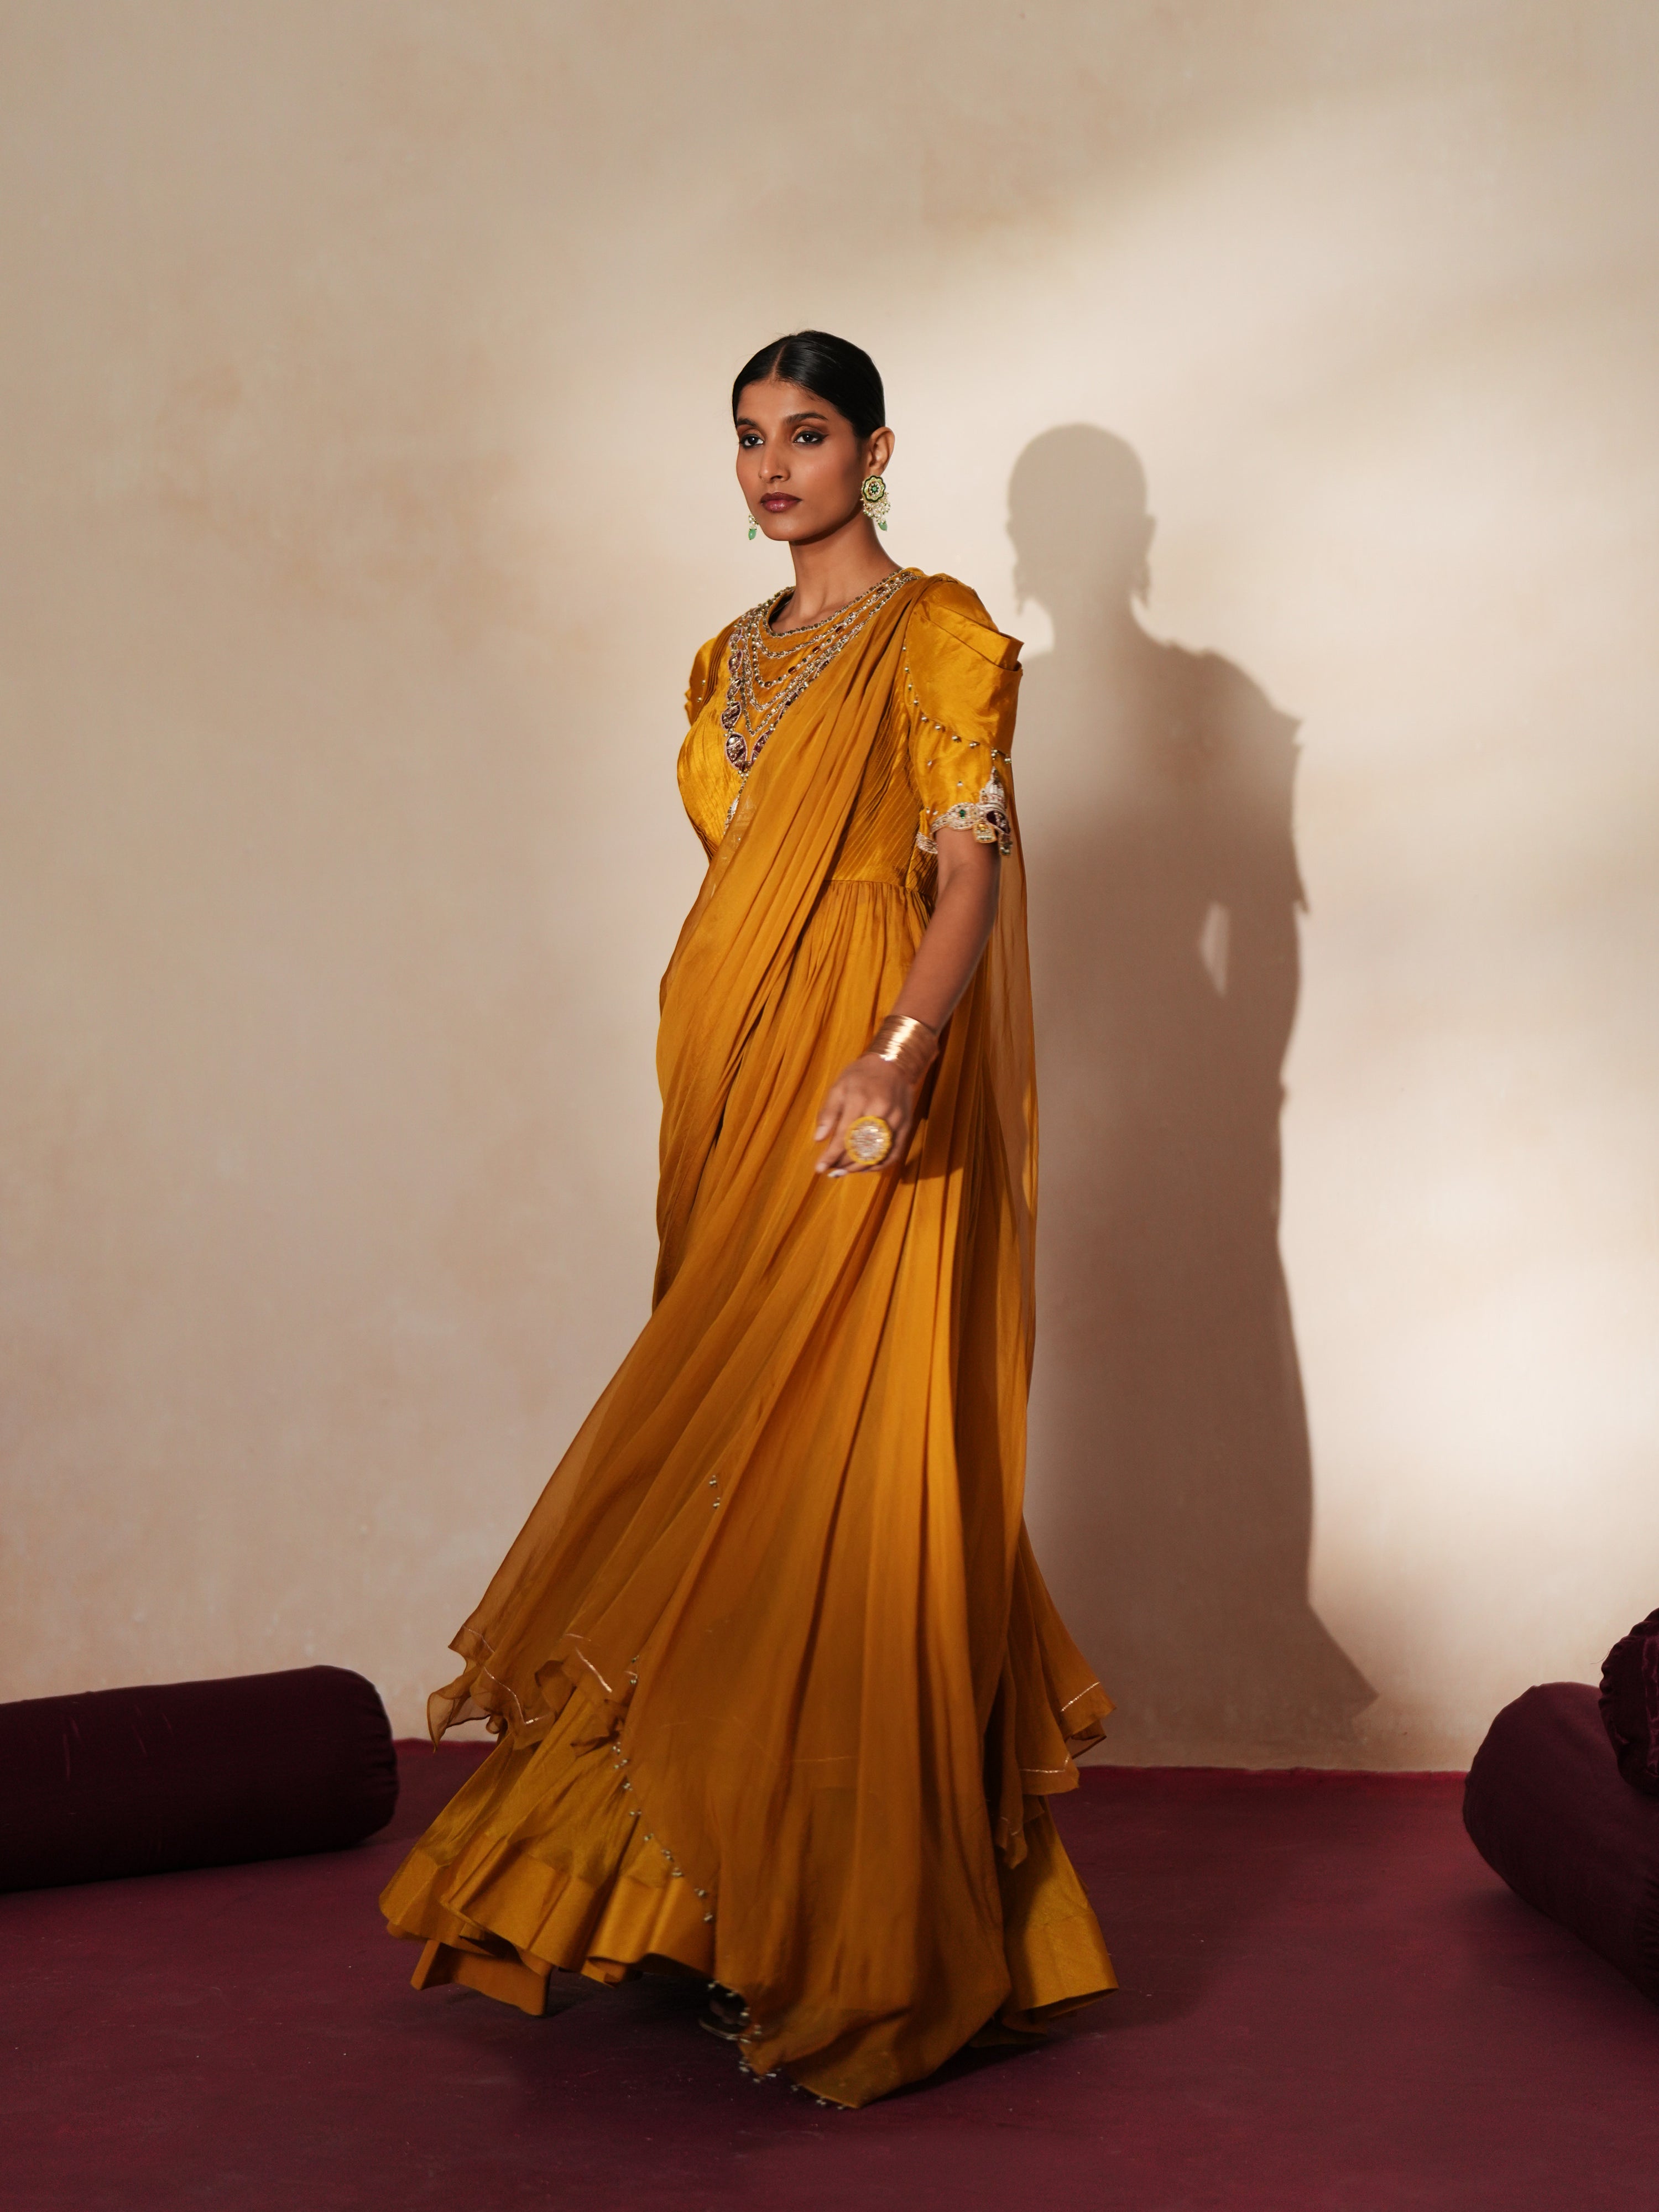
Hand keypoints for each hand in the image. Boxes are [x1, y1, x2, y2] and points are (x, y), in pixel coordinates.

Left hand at [813, 1053, 917, 1177]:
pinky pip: (894, 1153)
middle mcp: (880, 1111)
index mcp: (860, 1100)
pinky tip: (865, 1168)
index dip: (831, 1155)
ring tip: (844, 1171)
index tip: (820, 1168)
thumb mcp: (839, 1087)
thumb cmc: (861, 1076)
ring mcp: (896, 1120)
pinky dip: (879, 1165)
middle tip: (831, 1170)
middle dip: (843, 1163)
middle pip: (861, 1147)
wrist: (893, 1064)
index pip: (844, 1135)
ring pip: (877, 1154)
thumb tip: (818, 1139)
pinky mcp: (906, 1126)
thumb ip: (828, 1113)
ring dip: (859, 1167)